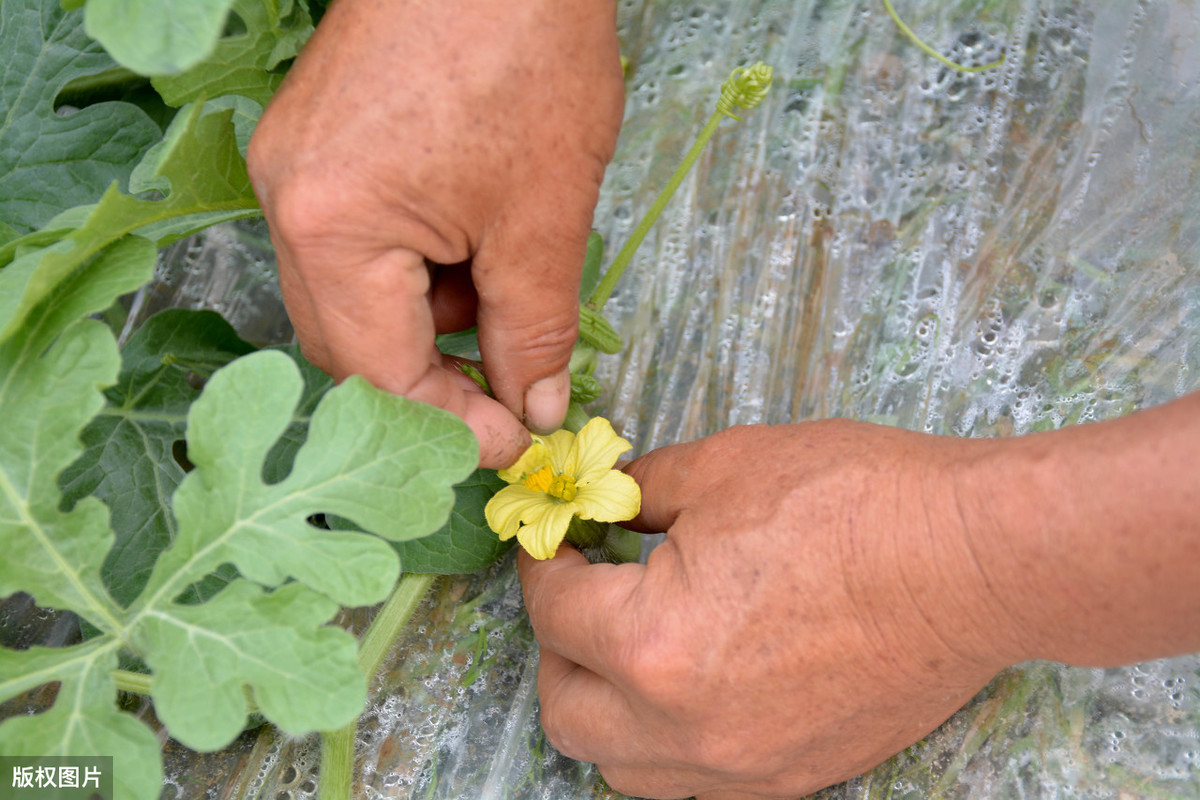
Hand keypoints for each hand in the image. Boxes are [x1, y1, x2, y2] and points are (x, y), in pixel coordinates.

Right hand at [247, 0, 624, 467]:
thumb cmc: (523, 45)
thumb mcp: (544, 215)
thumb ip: (534, 331)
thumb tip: (531, 405)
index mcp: (331, 226)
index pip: (380, 375)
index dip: (451, 425)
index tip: (513, 442)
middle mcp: (289, 201)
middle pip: (351, 344)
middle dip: (435, 378)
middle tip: (510, 393)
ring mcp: (293, 168)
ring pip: (355, 297)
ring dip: (431, 320)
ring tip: (503, 279)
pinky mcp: (317, 145)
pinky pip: (357, 243)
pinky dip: (418, 266)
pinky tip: (475, 234)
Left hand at [518, 396, 1199, 798]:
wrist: (975, 562)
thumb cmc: (854, 503)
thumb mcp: (722, 469)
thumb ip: (639, 492)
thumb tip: (604, 503)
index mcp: (652, 645)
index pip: (553, 614)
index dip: (544, 563)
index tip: (556, 542)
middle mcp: (684, 729)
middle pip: (565, 712)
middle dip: (557, 646)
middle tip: (584, 593)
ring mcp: (742, 767)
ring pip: (621, 768)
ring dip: (605, 708)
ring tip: (632, 646)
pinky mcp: (793, 780)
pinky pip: (694, 783)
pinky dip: (668, 741)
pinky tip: (695, 685)